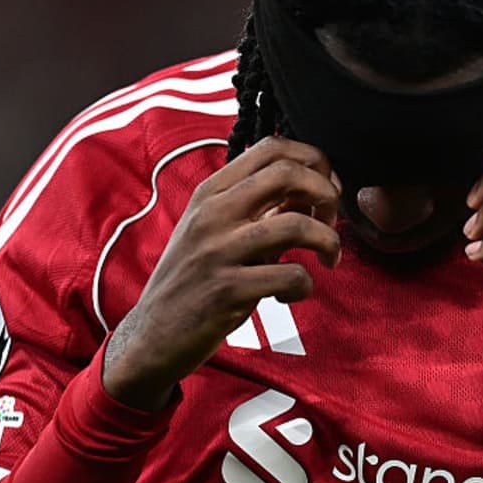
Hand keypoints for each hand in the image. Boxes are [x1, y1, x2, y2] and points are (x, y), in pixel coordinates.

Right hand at [103, 138, 341, 409]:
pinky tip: (289, 294)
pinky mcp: (227, 290)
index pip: (271, 147)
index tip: (326, 189)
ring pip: (295, 224)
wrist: (150, 336)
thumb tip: (310, 187)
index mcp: (210, 193)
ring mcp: (218, 251)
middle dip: (327, 194)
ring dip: (327, 241)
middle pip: (288, 174)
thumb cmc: (192, 281)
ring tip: (328, 259)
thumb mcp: (215, 231)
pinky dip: (304, 285)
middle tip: (332, 222)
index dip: (313, 161)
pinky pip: (290, 275)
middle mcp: (212, 214)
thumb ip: (257, 206)